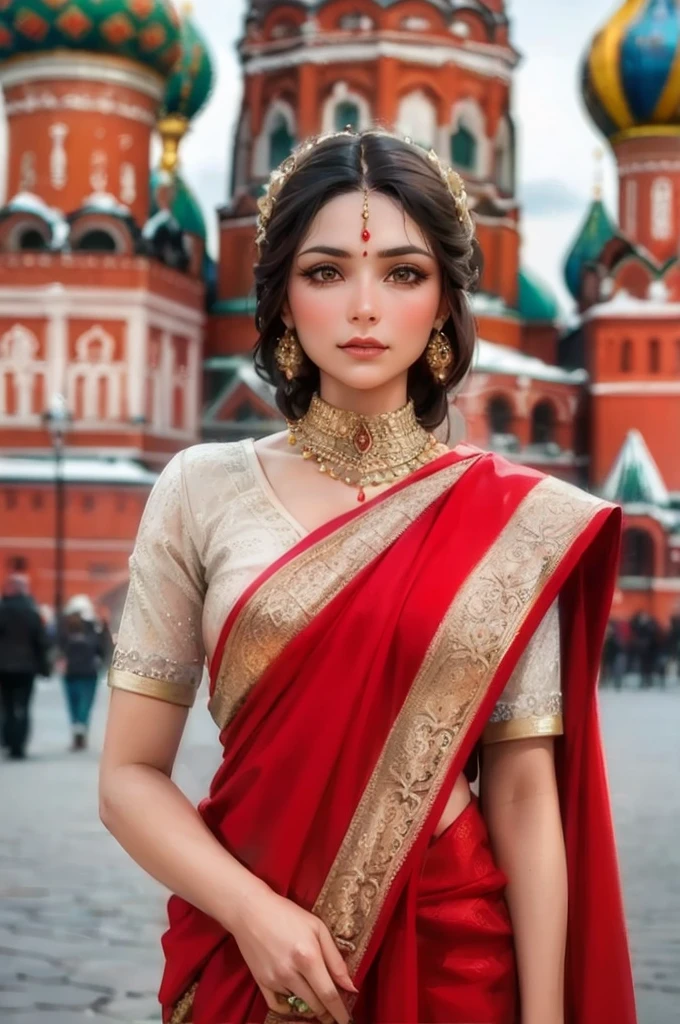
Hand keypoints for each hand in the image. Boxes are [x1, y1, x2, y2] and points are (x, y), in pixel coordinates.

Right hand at [231, 887, 357, 1023]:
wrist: (251, 910)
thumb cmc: (288, 914)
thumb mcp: (318, 928)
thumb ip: (336, 959)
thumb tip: (350, 986)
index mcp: (308, 957)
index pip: (329, 995)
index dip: (340, 1012)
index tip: (347, 1020)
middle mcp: (290, 973)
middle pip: (315, 1005)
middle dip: (328, 1011)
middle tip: (334, 1009)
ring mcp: (274, 980)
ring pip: (299, 1006)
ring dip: (311, 1005)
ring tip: (315, 994)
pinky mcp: (261, 983)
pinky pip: (279, 1006)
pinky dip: (291, 1007)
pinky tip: (298, 999)